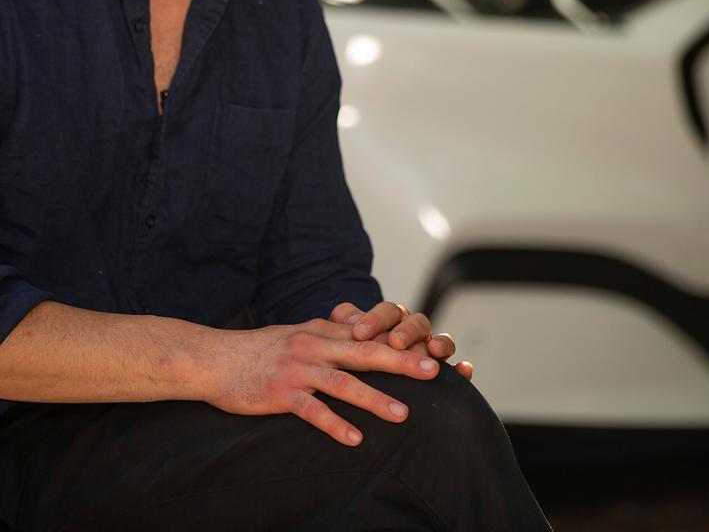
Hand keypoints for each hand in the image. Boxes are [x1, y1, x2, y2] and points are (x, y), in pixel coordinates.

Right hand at [201, 318, 439, 446]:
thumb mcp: (299, 331)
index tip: (431, 350)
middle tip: (433, 372)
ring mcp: (298, 369)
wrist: (216, 359)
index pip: (369, 334)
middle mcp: (314, 345)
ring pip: (343, 383)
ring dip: (374, 398)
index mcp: (322, 331)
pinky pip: (312, 411)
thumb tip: (360, 327)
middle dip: (401, 362)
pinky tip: (355, 440)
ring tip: (403, 414)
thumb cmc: (261, 348)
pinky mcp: (281, 393)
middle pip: (365, 353)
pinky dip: (334, 425)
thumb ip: (330, 331)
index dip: (401, 342)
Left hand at [329, 301, 473, 380]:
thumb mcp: (343, 343)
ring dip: (438, 342)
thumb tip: (342, 313)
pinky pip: (457, 369)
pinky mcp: (442, 373)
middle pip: (416, 322)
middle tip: (394, 343)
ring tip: (432, 350)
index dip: (374, 319)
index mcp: (391, 322)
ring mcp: (429, 351)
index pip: (387, 312)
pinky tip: (465, 370)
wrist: (361, 388)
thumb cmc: (350, 360)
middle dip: (406, 331)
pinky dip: (462, 368)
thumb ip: (344, 326)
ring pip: (439, 340)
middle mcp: (413, 333)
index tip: (359, 333)